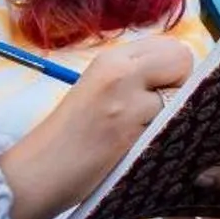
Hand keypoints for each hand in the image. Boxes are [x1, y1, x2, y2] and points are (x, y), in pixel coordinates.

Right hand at [1, 35, 194, 218]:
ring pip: (180, 94)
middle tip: (160, 112)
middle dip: (182, 85)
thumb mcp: (100, 89)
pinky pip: (169, 125)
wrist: (37, 172)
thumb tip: (180, 78)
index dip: (174, 70)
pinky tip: (143, 149)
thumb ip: (135, 76)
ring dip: (173, 116)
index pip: (170, 45)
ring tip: (146, 134)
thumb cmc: (70, 136)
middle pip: (182, 59)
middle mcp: (120, 70)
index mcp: (111, 58)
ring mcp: (126, 100)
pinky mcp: (130, 131)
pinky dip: (164, 137)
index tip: (161, 92)